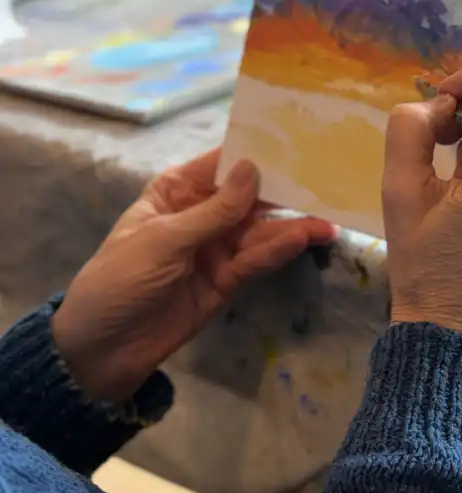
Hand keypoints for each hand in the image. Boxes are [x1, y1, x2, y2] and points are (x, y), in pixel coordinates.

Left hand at [51, 150, 336, 402]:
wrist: (103, 349)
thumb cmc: (118, 280)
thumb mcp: (162, 241)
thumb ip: (213, 211)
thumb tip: (252, 170)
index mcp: (175, 193)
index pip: (221, 165)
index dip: (254, 153)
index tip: (294, 142)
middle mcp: (201, 216)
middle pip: (249, 198)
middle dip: (283, 192)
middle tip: (325, 184)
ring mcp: (216, 250)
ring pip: (260, 232)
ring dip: (291, 227)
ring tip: (326, 223)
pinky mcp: (227, 281)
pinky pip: (256, 261)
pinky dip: (278, 251)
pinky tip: (301, 241)